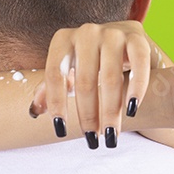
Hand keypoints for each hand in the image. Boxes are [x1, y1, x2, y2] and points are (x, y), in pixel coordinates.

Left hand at [29, 21, 153, 147]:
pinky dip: (136, 89)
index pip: (54, 74)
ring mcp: (113, 33)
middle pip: (85, 81)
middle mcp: (86, 33)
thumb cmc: (90, 61)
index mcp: (63, 40)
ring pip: (111, 77)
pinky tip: (131, 110)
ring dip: (111, 111)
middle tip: (91, 140)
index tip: (60, 129)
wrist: (124, 41)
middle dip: (88, 115)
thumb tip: (34, 112)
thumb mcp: (68, 71)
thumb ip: (49, 89)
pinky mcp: (137, 38)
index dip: (57, 103)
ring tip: (110, 135)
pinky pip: (138, 64)